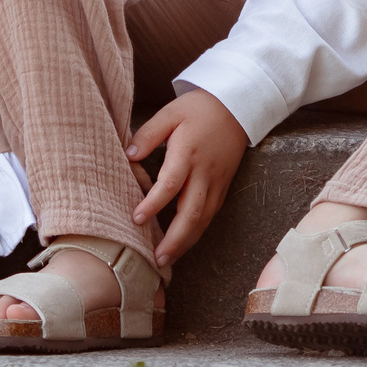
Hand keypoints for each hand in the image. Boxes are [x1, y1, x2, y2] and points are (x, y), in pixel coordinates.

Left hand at [127, 89, 247, 268]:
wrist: (237, 107)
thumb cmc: (200, 108)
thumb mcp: (171, 112)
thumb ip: (149, 133)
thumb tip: (129, 155)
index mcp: (188, 153)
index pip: (170, 184)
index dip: (153, 204)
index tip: (136, 219)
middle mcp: (205, 172)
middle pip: (191, 212)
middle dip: (174, 239)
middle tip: (157, 258)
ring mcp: (217, 182)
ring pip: (203, 219)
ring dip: (186, 242)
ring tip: (168, 259)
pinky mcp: (223, 186)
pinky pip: (211, 214)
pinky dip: (197, 232)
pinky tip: (184, 243)